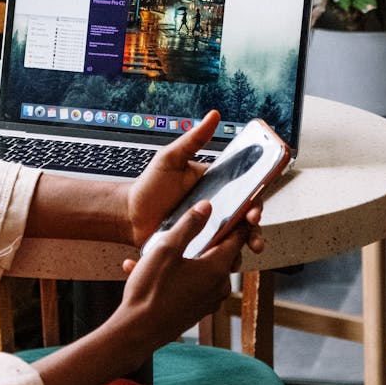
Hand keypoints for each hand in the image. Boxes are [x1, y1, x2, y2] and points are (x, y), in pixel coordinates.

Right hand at [31, 200, 256, 384]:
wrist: (136, 332)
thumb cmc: (150, 290)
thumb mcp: (166, 249)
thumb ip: (189, 225)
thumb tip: (207, 206)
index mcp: (217, 268)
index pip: (238, 237)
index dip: (239, 220)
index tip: (239, 207)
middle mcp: (219, 286)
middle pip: (222, 252)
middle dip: (208, 237)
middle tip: (190, 225)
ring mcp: (209, 301)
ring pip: (204, 268)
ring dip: (185, 257)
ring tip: (153, 251)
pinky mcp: (197, 310)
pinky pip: (192, 284)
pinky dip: (175, 275)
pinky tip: (144, 270)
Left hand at [122, 109, 263, 258]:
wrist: (129, 215)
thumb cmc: (150, 185)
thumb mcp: (170, 159)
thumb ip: (193, 140)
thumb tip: (213, 115)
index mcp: (216, 188)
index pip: (245, 194)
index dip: (256, 203)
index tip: (254, 212)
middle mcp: (217, 210)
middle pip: (245, 222)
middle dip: (256, 233)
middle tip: (254, 239)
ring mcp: (208, 231)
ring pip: (234, 242)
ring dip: (242, 251)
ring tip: (240, 259)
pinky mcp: (197, 248)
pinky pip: (214, 257)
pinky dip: (221, 263)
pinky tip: (221, 269)